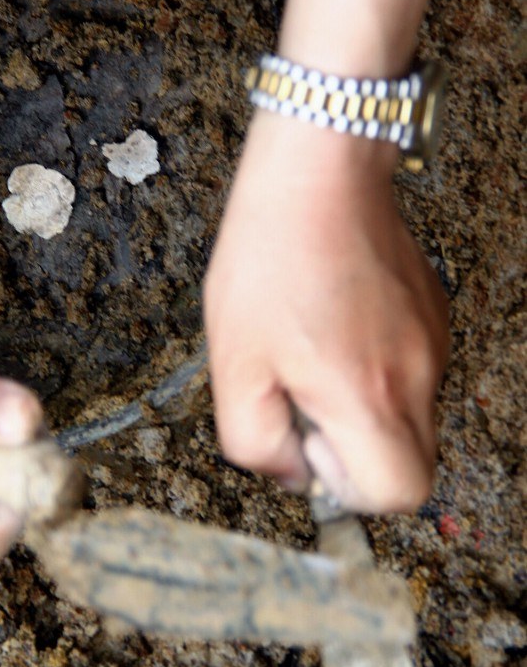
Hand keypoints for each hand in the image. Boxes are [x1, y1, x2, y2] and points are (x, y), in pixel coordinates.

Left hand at [204, 112, 448, 510]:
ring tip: (313, 351)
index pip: (398, 494)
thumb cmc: (271, 257)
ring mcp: (433, 344)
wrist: (318, 173)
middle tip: (305, 400)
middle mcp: (416, 377)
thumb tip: (288, 472)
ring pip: (410, 418)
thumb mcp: (233, 363)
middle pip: (410, 464)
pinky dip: (374, 369)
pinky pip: (411, 372)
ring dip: (360, 408)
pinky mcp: (433, 316)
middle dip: (355, 455)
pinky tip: (333, 324)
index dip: (347, 486)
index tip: (309, 443)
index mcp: (367, 396)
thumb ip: (255, 440)